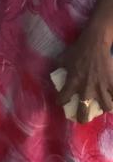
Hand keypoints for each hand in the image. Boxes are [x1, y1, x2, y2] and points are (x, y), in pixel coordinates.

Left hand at [58, 0, 112, 122]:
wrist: (94, 43)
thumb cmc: (77, 50)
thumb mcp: (63, 59)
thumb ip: (59, 68)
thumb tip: (54, 73)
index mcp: (72, 82)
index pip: (62, 98)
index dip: (60, 102)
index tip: (61, 102)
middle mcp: (86, 87)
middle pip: (84, 111)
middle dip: (82, 117)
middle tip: (82, 118)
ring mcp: (101, 86)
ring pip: (107, 107)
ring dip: (104, 108)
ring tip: (101, 107)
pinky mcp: (112, 82)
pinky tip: (112, 98)